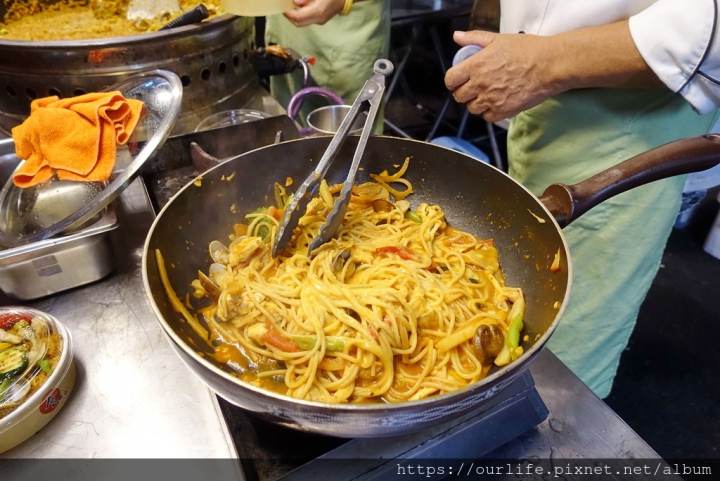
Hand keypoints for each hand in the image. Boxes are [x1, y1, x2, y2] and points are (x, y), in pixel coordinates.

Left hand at [284, 0, 345, 26]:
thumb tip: (295, 2)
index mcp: (318, 11)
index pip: (298, 17)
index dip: (288, 13)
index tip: (283, 7)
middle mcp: (318, 19)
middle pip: (298, 23)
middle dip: (289, 17)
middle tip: (284, 8)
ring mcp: (319, 21)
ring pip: (301, 23)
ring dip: (294, 17)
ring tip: (290, 7)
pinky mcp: (320, 21)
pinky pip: (307, 21)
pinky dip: (300, 16)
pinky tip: (298, 8)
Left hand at [444, 30, 558, 121]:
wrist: (549, 65)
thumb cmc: (528, 50)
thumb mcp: (498, 39)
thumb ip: (475, 38)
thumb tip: (457, 37)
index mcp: (476, 65)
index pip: (451, 80)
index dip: (452, 81)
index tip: (457, 81)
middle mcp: (481, 84)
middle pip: (459, 97)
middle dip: (463, 92)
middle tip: (473, 87)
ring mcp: (491, 100)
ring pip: (472, 108)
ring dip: (476, 103)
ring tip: (486, 94)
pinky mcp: (503, 111)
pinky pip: (487, 117)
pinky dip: (490, 112)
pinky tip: (497, 102)